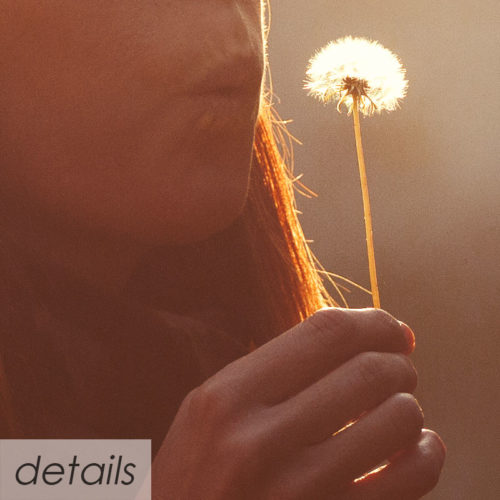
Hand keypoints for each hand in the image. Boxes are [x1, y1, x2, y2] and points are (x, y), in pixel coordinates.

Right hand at [152, 308, 445, 498]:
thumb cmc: (201, 472)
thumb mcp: (213, 408)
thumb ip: (274, 369)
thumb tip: (359, 336)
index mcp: (227, 397)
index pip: (325, 332)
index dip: (374, 322)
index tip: (393, 330)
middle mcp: (257, 440)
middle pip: (367, 371)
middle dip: (399, 364)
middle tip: (400, 369)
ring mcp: (294, 492)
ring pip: (396, 420)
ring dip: (409, 407)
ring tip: (400, 409)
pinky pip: (408, 481)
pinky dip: (427, 455)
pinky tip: (418, 448)